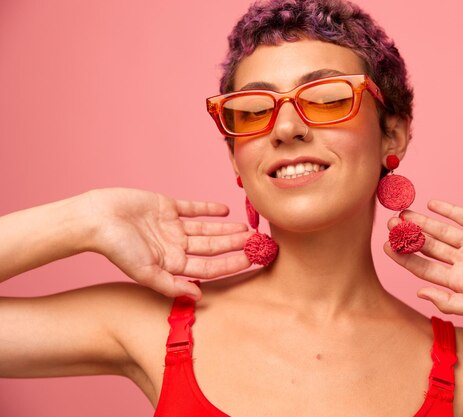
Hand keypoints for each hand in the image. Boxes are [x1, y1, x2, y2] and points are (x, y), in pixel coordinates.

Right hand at [85, 188, 250, 298]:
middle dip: (234, 246)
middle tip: (257, 242)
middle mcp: (175, 246)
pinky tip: (225, 211)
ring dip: (226, 229)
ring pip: (206, 229)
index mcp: (172, 264)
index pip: (210, 266)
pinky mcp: (166, 207)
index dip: (231, 264)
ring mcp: (171, 227)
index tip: (252, 260)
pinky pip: (192, 208)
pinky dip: (208, 209)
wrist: (96, 219)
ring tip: (246, 229)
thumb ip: (172, 285)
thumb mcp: (145, 272)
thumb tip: (199, 296)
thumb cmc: (117, 248)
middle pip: (212, 247)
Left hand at [384, 199, 462, 316]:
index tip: (385, 246)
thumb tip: (418, 292)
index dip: (404, 257)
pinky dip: (449, 210)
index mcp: (457, 281)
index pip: (423, 267)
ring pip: (442, 231)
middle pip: (429, 246)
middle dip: (409, 236)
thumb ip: (447, 301)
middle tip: (390, 224)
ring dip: (423, 222)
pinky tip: (432, 204)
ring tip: (403, 213)